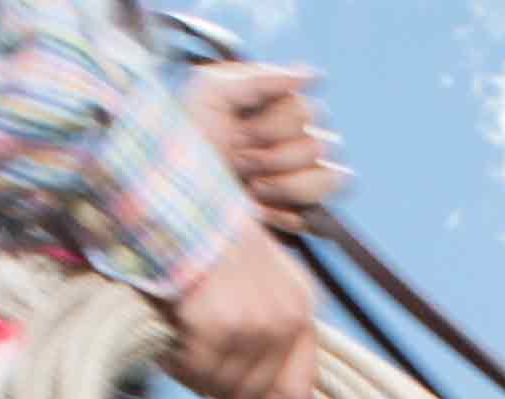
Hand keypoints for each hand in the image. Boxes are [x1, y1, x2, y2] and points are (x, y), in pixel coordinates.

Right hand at [164, 217, 322, 398]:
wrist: (178, 201)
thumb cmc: (212, 239)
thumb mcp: (262, 279)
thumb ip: (275, 339)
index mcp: (302, 306)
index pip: (298, 390)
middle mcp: (286, 319)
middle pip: (259, 397)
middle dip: (226, 391)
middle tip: (199, 367)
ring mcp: (253, 325)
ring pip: (225, 388)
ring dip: (198, 376)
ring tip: (182, 345)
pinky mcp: (217, 328)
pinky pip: (196, 372)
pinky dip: (178, 365)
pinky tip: (170, 342)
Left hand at [190, 62, 347, 225]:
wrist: (174, 198)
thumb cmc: (182, 141)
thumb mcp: (209, 92)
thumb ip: (262, 78)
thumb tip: (315, 76)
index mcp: (272, 108)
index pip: (306, 111)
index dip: (272, 125)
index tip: (235, 133)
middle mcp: (291, 141)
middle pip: (320, 144)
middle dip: (272, 156)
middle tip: (237, 160)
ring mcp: (300, 180)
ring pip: (331, 177)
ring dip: (284, 185)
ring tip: (250, 187)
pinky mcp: (302, 215)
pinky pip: (320, 214)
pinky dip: (289, 213)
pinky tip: (259, 210)